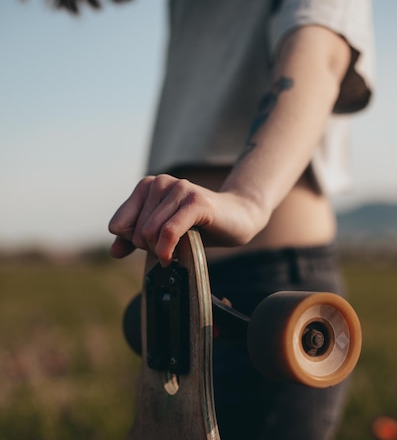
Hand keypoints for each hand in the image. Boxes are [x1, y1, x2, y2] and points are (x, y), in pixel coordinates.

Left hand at [108, 174, 264, 264]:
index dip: (133, 242)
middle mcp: (159, 182)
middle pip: (134, 232)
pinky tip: (173, 256)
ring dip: (160, 251)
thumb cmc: (199, 226)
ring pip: (149, 232)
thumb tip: (114, 252)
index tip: (153, 245)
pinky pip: (168, 232)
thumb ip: (135, 239)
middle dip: (150, 248)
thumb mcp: (162, 232)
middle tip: (169, 249)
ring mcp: (178, 189)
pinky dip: (167, 250)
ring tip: (174, 251)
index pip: (118, 224)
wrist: (238, 218)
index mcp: (147, 186)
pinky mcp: (195, 201)